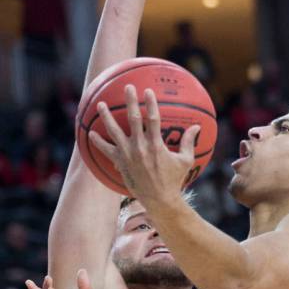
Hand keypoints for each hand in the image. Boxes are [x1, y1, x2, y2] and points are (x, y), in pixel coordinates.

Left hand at [89, 84, 198, 203]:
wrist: (159, 200)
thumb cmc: (174, 180)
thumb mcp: (185, 161)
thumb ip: (188, 142)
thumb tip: (197, 127)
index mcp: (156, 145)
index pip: (153, 118)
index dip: (150, 103)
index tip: (147, 91)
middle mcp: (140, 147)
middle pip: (133, 119)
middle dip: (130, 102)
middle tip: (127, 88)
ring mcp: (128, 155)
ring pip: (114, 132)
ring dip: (106, 117)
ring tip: (100, 104)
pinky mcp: (120, 163)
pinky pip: (106, 150)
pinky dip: (98, 142)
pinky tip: (91, 133)